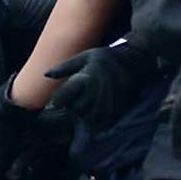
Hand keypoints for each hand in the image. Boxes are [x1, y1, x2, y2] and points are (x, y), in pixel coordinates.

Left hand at [45, 41, 161, 130]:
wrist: (134, 61)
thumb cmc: (106, 57)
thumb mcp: (84, 56)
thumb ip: (64, 67)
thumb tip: (46, 74)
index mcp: (85, 79)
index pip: (62, 99)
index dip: (58, 100)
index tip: (59, 100)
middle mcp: (95, 92)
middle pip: (75, 110)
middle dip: (72, 107)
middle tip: (75, 101)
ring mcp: (107, 102)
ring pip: (88, 118)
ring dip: (84, 115)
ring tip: (86, 106)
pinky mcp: (117, 109)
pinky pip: (102, 123)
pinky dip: (96, 123)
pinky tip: (95, 114)